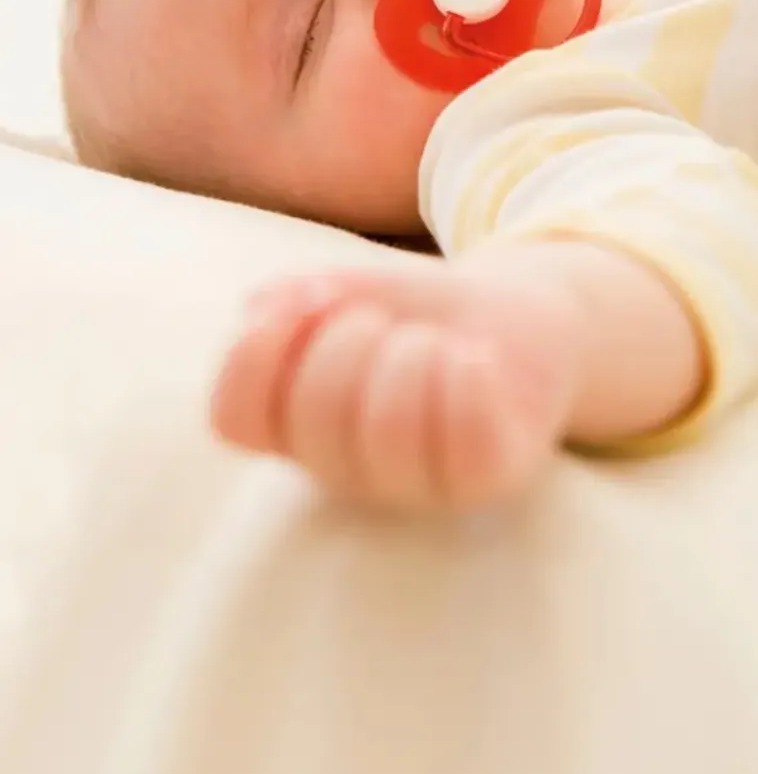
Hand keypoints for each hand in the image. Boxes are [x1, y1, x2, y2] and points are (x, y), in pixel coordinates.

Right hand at [210, 238, 704, 509]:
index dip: (253, 357)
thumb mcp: (352, 290)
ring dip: (411, 356)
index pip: (235, 419)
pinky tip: (476, 361)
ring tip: (434, 343)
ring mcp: (416, 483)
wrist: (521, 320)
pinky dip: (467, 377)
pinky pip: (465, 440)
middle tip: (382, 322)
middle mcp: (347, 467)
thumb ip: (299, 297)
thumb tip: (262, 312)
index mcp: (297, 425)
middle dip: (346, 339)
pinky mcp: (487, 478)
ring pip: (388, 434)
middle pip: (312, 416)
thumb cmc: (420, 313)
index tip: (301, 307)